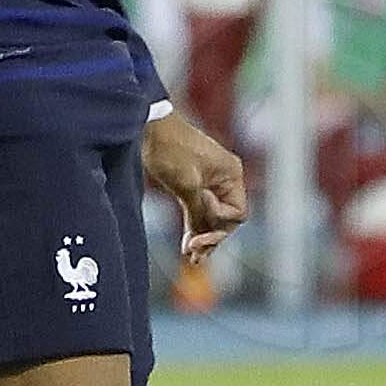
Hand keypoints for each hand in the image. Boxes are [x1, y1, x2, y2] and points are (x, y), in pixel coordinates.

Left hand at [143, 104, 247, 262]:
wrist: (149, 127)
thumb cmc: (170, 150)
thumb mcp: (187, 184)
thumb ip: (199, 211)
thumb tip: (204, 234)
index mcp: (232, 175)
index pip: (236, 213)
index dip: (219, 220)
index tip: (200, 208)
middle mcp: (225, 180)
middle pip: (226, 220)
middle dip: (211, 236)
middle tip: (193, 253)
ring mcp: (210, 183)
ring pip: (212, 219)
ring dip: (203, 237)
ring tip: (191, 258)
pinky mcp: (194, 186)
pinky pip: (200, 213)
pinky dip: (195, 228)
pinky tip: (188, 246)